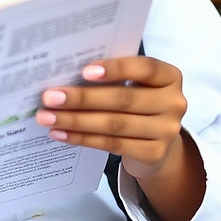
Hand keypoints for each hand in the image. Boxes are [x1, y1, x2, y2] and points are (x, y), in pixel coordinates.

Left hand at [36, 55, 203, 220]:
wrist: (158, 143)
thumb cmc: (136, 103)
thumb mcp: (134, 85)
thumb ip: (110, 78)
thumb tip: (62, 76)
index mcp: (169, 76)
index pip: (144, 67)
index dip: (115, 69)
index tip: (84, 71)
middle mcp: (174, 102)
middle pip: (123, 99)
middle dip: (81, 98)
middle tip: (49, 97)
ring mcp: (167, 131)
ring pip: (114, 124)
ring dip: (75, 120)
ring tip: (46, 117)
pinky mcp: (154, 153)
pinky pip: (111, 144)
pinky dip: (82, 138)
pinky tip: (60, 133)